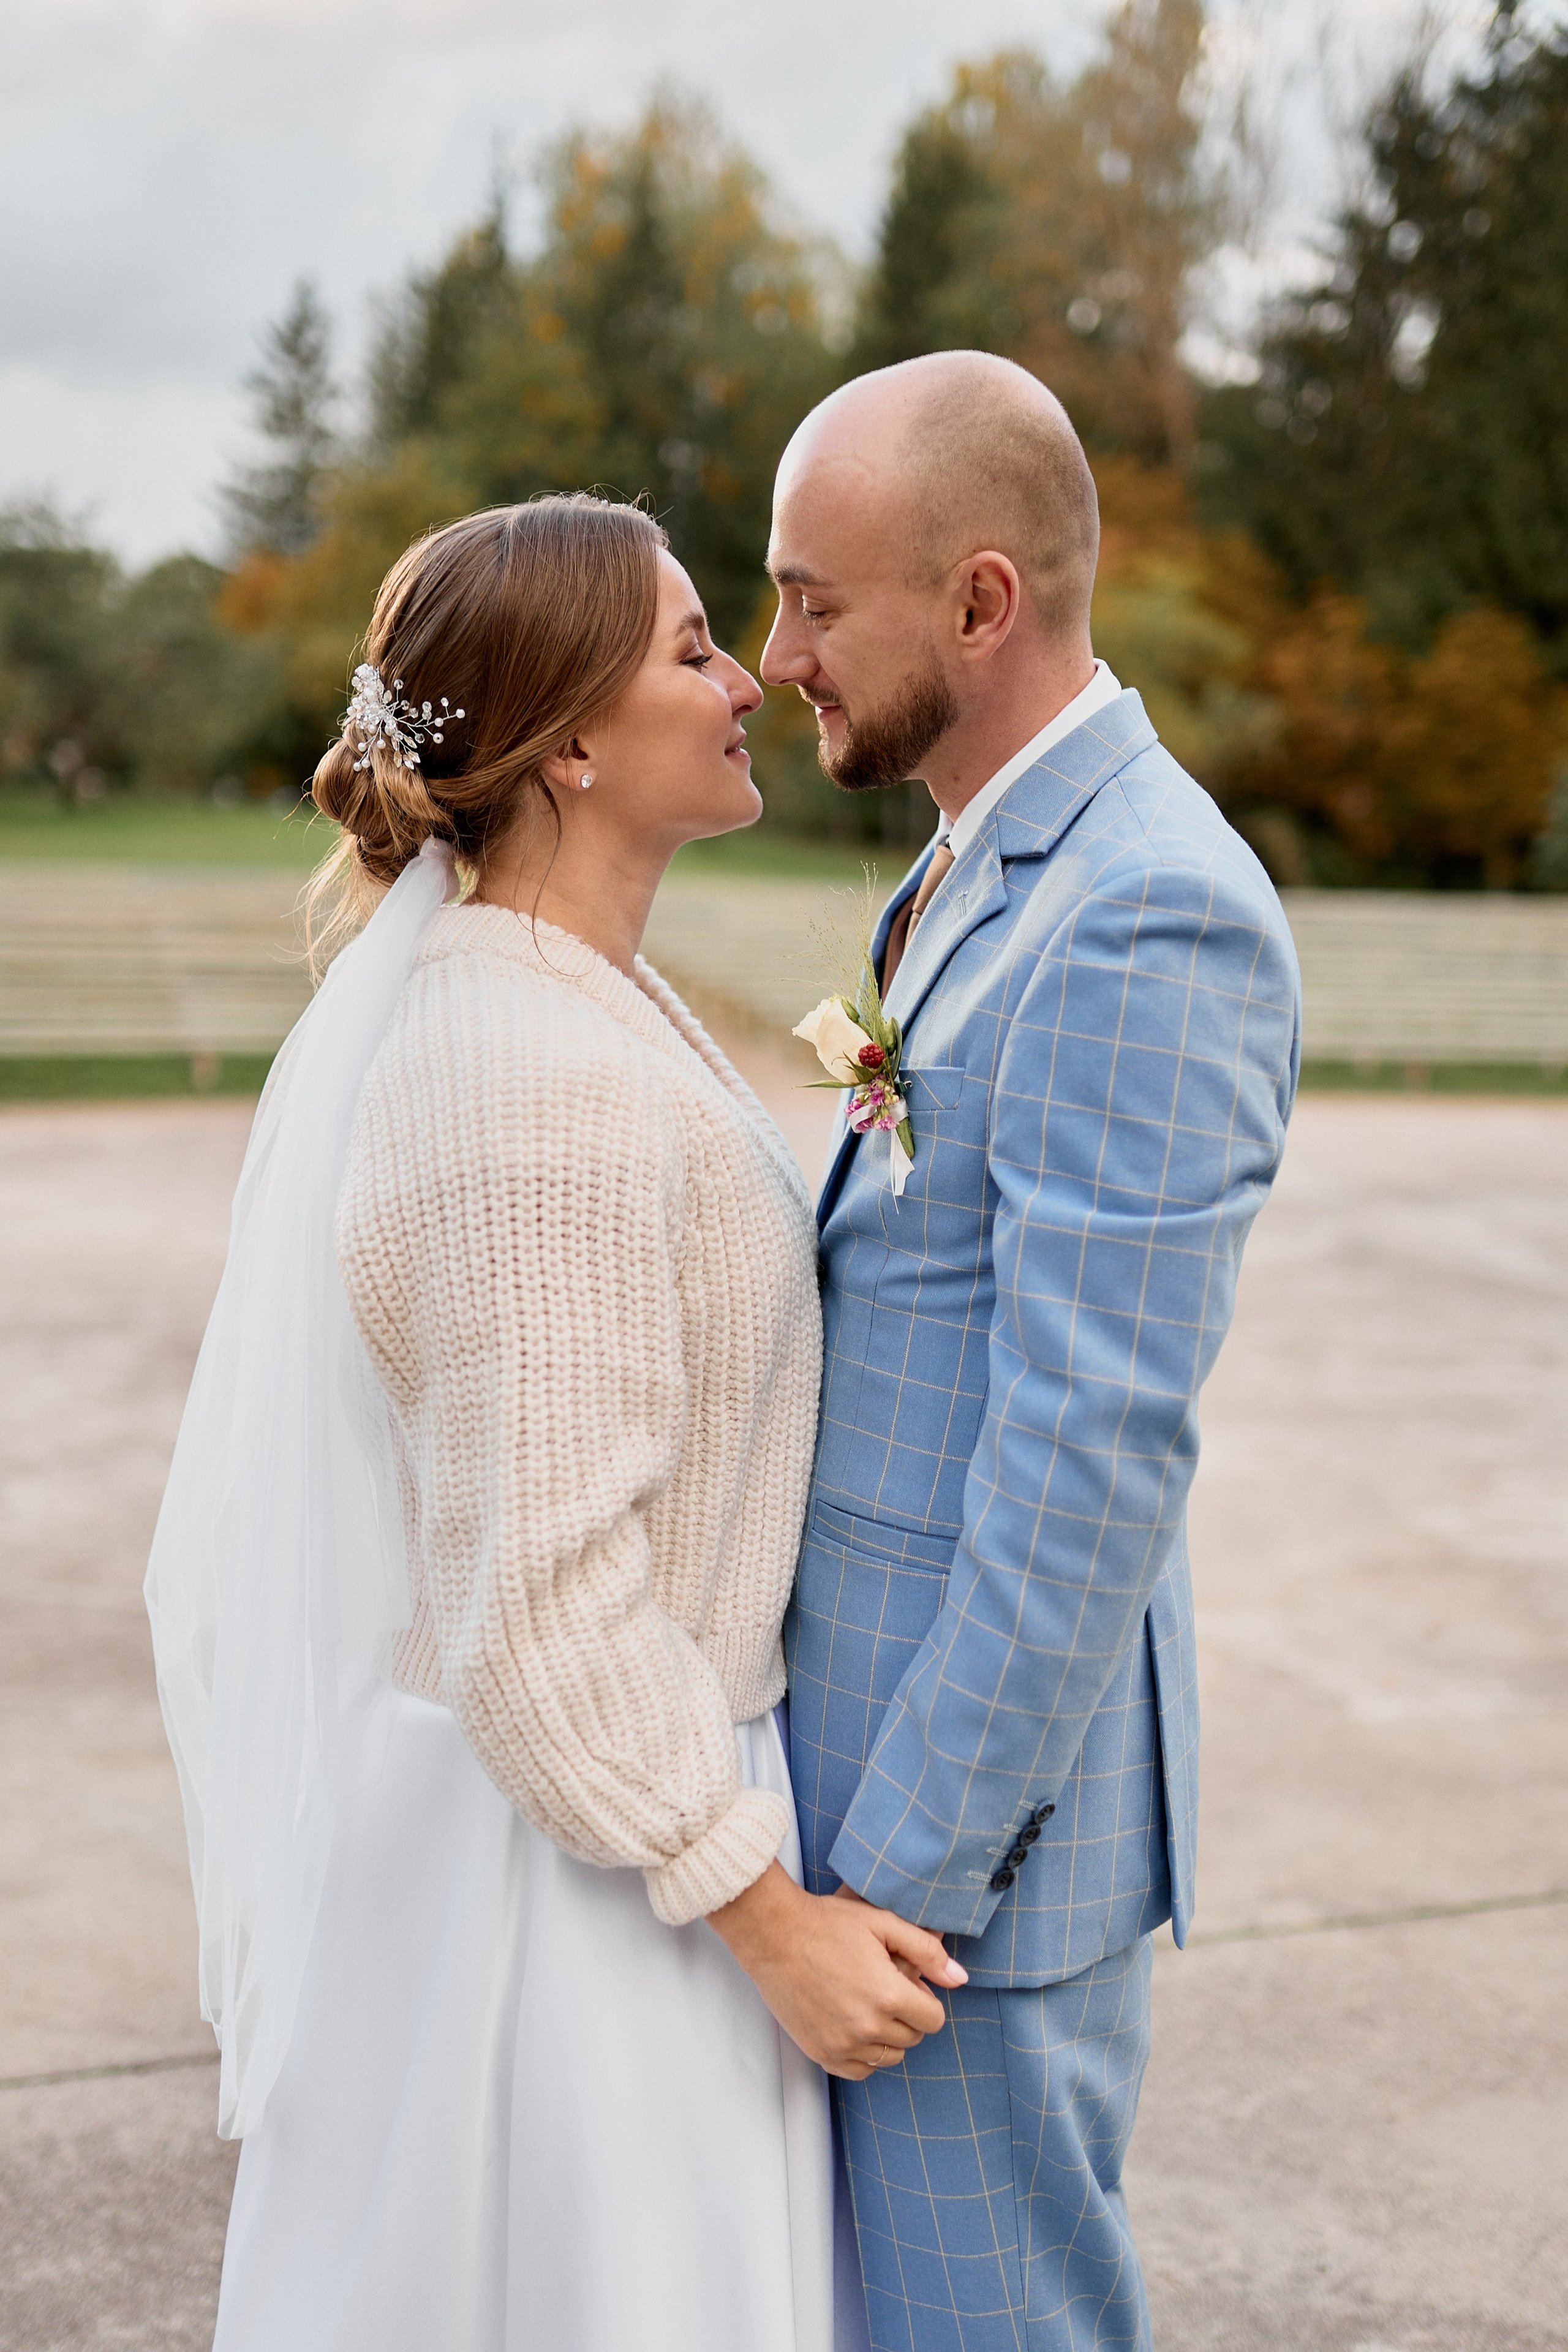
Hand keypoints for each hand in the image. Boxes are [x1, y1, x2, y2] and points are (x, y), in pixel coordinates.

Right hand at [707, 1862, 967, 2079]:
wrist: (774, 1935)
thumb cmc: (827, 1924)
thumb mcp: (883, 1923)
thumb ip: (927, 1951)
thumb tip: (960, 1979)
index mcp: (889, 1996)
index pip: (934, 2020)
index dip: (923, 1998)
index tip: (905, 1982)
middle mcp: (868, 2028)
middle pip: (913, 2038)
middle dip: (906, 2014)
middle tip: (881, 1986)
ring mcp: (842, 2045)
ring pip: (889, 2057)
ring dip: (886, 2035)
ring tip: (864, 2002)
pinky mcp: (821, 2054)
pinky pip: (860, 2071)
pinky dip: (863, 2053)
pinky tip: (851, 2024)